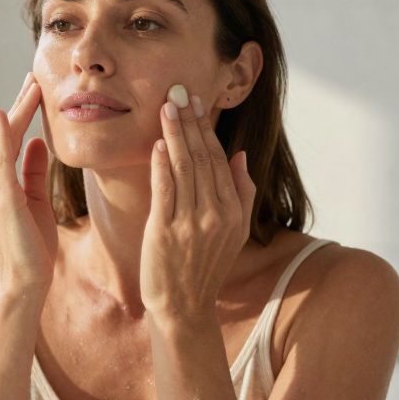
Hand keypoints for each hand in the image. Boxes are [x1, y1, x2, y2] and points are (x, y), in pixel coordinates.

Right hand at [0, 72, 55, 299]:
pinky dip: (3, 136)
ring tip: (33, 86)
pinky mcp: (1, 196)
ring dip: (18, 111)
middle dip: (21, 104)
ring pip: (5, 140)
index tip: (36, 88)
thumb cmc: (34, 247)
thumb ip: (35, 170)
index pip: (12, 139)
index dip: (24, 113)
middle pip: (6, 134)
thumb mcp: (37, 200)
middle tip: (34, 76)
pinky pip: (1, 159)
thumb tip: (39, 141)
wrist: (26, 280)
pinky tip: (5, 115)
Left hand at [141, 85, 255, 325]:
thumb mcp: (234, 232)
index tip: (196, 102)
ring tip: (167, 108)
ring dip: (175, 135)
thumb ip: (240, 193)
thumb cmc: (204, 267)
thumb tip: (239, 155)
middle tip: (179, 92)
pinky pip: (164, 190)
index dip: (206, 128)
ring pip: (184, 169)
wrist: (184, 307)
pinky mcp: (165, 232)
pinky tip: (157, 144)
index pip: (219, 159)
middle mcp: (215, 215)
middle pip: (202, 158)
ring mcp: (191, 223)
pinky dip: (161, 165)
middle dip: (190, 122)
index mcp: (233, 212)